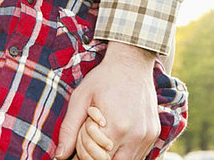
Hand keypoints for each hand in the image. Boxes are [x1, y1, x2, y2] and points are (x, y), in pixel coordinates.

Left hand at [56, 42, 159, 159]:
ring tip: (103, 133)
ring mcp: (147, 136)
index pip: (95, 157)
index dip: (84, 149)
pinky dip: (124, 152)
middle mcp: (135, 135)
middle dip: (96, 155)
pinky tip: (116, 134)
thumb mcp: (80, 98)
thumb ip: (69, 129)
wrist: (132, 63)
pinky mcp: (153, 134)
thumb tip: (60, 156)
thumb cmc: (103, 79)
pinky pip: (138, 155)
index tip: (81, 133)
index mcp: (116, 126)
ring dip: (111, 155)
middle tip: (90, 135)